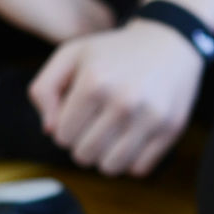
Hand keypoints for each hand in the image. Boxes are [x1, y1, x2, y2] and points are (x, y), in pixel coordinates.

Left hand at [29, 20, 203, 176]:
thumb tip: (50, 130)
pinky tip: (131, 139)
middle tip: (92, 128)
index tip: (76, 117)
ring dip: (105, 157)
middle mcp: (123, 102)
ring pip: (111, 168)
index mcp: (94, 83)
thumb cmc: (112, 53)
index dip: (64, 129)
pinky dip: (131, 160)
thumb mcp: (70, 55)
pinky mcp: (170, 131)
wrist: (168, 44)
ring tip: (109, 137)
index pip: (62, 136)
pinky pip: (138, 169)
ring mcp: (150, 118)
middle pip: (84, 155)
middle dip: (82, 145)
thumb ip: (44, 89)